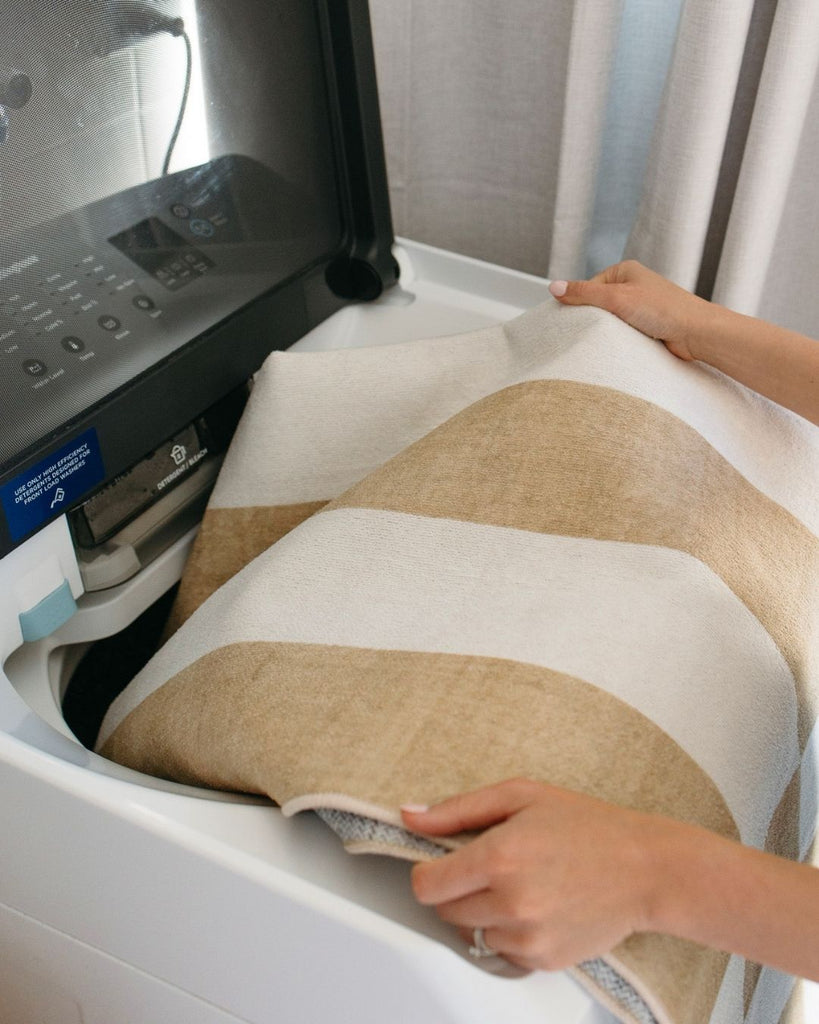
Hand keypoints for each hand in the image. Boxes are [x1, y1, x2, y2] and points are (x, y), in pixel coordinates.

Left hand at [401, 778, 662, 970]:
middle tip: (489, 868)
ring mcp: (527, 937)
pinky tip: (535, 906)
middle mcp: (510, 902)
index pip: (426, 885)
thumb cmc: (587, 825)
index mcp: (498, 856)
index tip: (441, 864)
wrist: (646, 868)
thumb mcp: (520, 796)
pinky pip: (502, 952)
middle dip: (456, 890)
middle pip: (444, 911)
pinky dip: (509, 933)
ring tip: (517, 885)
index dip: (427, 872)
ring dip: (482, 913)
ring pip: (471, 934)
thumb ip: (458, 809)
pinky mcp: (543, 960)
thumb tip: (410, 815)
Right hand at [548, 260, 712, 361]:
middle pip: (598, 305)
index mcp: (625, 271)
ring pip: (611, 321)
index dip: (579, 304)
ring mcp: (641, 307)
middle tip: (589, 332)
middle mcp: (633, 287)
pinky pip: (623, 332)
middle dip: (594, 319)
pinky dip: (620, 339)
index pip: (589, 287)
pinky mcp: (647, 326)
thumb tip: (553, 287)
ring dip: (609, 331)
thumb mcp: (616, 298)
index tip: (571, 320)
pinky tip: (620, 345)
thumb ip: (584, 293)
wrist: (696, 333)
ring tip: (609, 338)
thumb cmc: (664, 310)